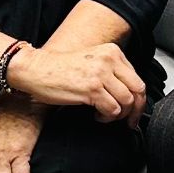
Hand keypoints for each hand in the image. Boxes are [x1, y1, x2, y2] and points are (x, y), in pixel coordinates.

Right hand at [7, 43, 145, 127]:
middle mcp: (108, 60)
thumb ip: (111, 71)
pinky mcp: (92, 88)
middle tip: (129, 121)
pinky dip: (106, 117)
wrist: (35, 69)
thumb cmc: (58, 68)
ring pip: (127, 102)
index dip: (138, 99)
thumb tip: (129, 94)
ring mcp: (101, 74)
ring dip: (117, 115)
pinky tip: (96, 115)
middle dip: (136, 110)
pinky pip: (112, 110)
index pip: (137, 78)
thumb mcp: (91, 61)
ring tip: (104, 115)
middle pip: (138, 90)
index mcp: (111, 51)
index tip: (134, 110)